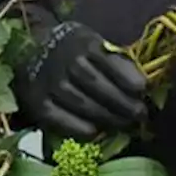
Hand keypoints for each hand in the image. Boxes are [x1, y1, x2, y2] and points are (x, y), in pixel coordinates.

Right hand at [13, 21, 146, 139]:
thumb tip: (143, 86)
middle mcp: (65, 62)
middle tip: (140, 115)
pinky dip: (77, 126)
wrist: (32, 50)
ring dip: (107, 117)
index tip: (143, 90)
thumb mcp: (95, 43)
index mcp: (83, 43)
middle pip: (97, 85)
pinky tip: (94, 132)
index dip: (127, 77)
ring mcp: (50, 83)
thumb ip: (116, 61)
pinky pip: (59, 118)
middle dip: (122, 103)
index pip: (108, 61)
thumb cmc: (74, 50)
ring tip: (125, 125)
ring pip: (82, 103)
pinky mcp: (37, 102)